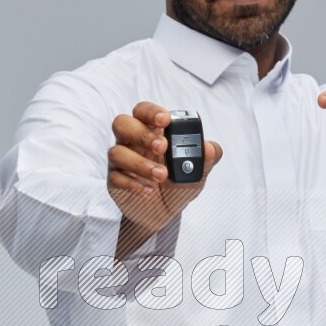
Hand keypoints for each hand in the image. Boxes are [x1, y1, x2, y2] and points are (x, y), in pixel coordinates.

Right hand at [108, 102, 222, 235]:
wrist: (165, 214)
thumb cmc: (178, 185)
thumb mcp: (197, 173)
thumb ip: (206, 159)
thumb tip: (211, 148)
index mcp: (152, 131)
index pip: (143, 111)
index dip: (151, 112)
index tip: (165, 120)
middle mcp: (133, 142)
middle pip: (122, 124)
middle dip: (141, 134)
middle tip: (162, 147)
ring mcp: (121, 161)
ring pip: (117, 152)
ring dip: (140, 163)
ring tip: (161, 176)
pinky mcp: (115, 180)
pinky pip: (115, 177)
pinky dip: (132, 183)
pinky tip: (149, 191)